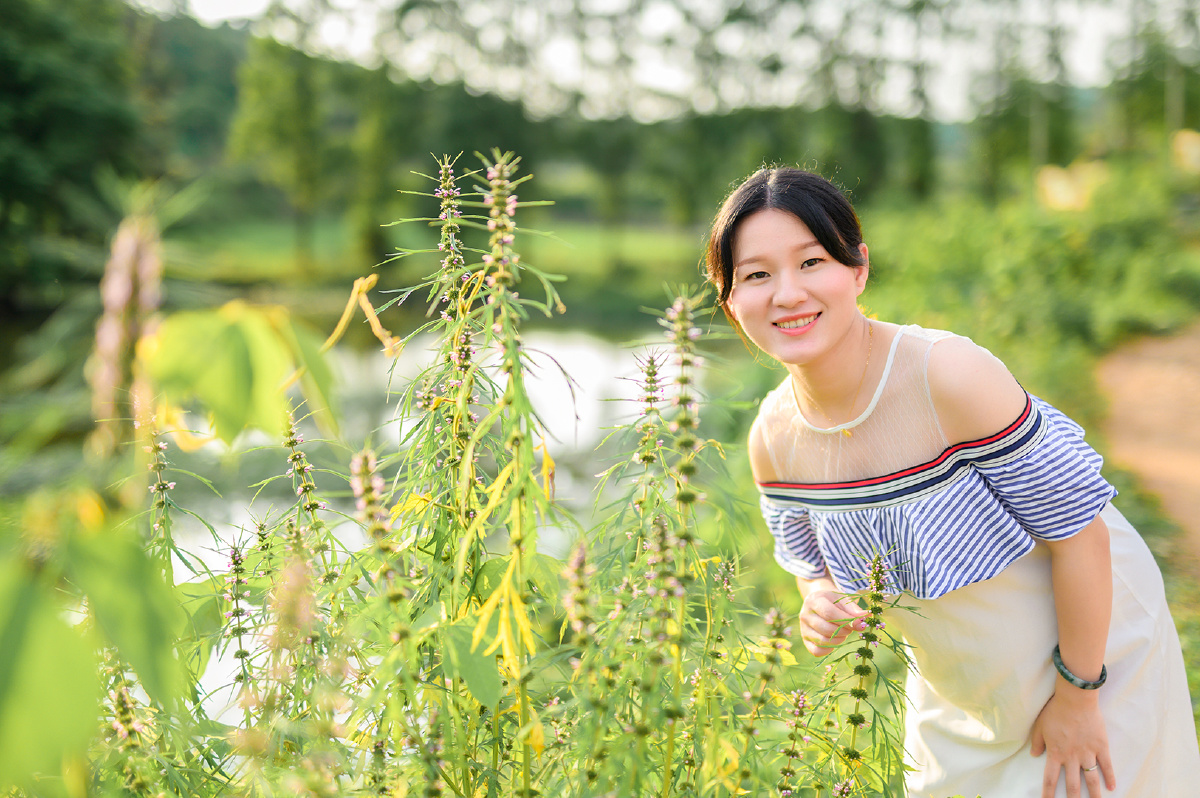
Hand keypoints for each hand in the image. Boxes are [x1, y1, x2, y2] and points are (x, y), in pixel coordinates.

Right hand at [798, 589, 867, 656]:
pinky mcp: (805, 640)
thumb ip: (854, 610)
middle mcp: (805, 614)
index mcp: (814, 600)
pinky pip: (816, 651)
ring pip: (823, 641)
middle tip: (850, 628)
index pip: (829, 613)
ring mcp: (803, 628)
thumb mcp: (843, 600)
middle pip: (826, 629)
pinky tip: (835, 640)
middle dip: (844, 631)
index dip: (846, 621)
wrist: (818, 601)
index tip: (857, 623)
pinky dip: (829, 649)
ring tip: (843, 633)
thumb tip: (864, 620)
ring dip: (838, 640)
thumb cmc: (833, 601)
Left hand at [1030, 683, 1115, 797]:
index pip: (1050, 779)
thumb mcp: (1040, 726)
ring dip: (1094, 794)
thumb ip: (1037, 742)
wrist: (1075, 699)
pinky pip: (1106, 765)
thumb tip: (1034, 755)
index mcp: (1056, 753)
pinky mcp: (1101, 746)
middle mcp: (1072, 757)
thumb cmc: (1055, 710)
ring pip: (1091, 779)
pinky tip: (1112, 787)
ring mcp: (1088, 753)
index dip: (1049, 793)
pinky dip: (1110, 777)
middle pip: (1072, 785)